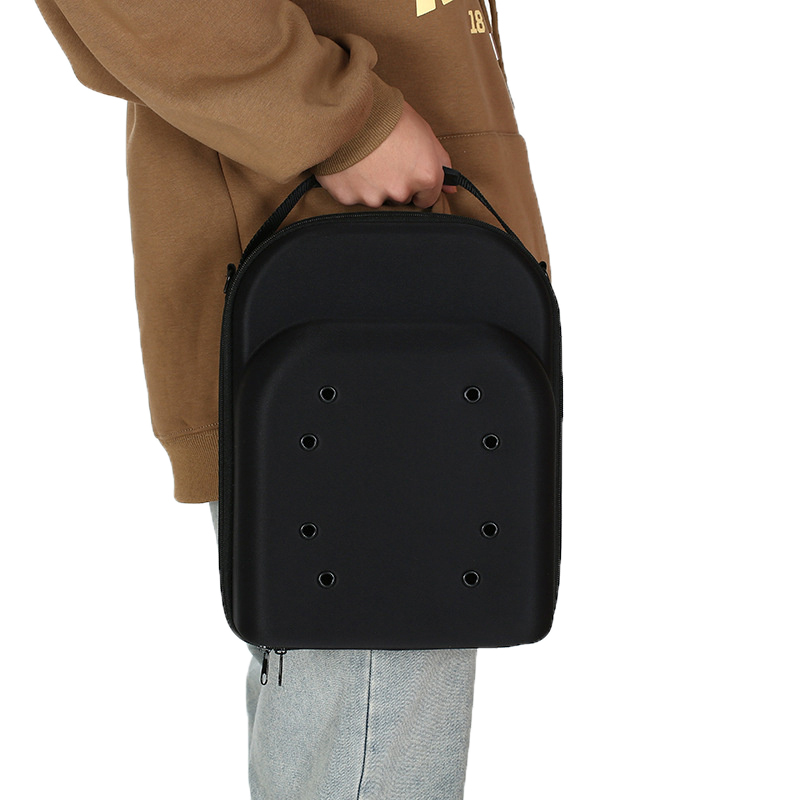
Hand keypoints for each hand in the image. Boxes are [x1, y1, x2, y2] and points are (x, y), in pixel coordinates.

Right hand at [315, 100, 456, 208]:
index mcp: (425, 176)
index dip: (419, 185)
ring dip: (372, 184)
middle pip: (401, 197)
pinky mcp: (348, 197)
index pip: (428, 199)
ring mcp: (373, 197)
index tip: (408, 171)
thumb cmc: (387, 114)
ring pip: (376, 198)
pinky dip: (352, 184)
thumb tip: (451, 188)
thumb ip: (440, 161)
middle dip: (395, 182)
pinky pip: (352, 196)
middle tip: (383, 157)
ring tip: (365, 158)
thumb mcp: (423, 131)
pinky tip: (350, 163)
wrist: (347, 105)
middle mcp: (401, 191)